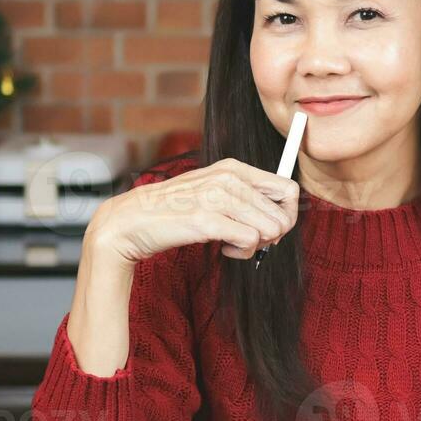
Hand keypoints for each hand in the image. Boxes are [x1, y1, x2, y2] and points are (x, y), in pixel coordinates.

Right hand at [88, 157, 299, 264]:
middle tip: (248, 240)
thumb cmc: (175, 211)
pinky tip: (223, 248)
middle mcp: (228, 178)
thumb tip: (282, 215)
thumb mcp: (212, 192)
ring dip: (256, 245)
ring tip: (232, 243)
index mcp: (233, 168)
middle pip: (283, 215)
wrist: (132, 221)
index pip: (288, 189)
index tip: (269, 228)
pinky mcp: (207, 220)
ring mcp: (217, 197)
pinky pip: (250, 241)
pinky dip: (242, 252)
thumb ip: (244, 196)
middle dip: (272, 236)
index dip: (287, 215)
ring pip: (271, 229)